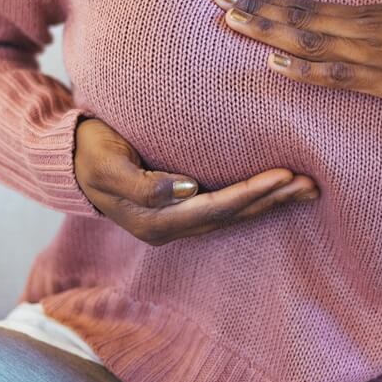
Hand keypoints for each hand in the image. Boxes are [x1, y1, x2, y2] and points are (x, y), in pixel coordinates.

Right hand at [73, 117, 318, 245]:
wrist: (69, 160)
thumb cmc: (90, 154)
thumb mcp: (108, 165)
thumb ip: (144, 183)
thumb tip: (185, 190)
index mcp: (156, 221)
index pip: (216, 209)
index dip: (252, 194)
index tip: (284, 176)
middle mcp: (172, 227)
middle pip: (233, 216)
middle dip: (273, 200)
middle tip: (311, 185)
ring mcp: (178, 220)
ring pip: (235, 214)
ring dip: (271, 201)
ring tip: (307, 188)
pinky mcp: (183, 206)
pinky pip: (227, 206)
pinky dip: (255, 197)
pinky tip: (278, 190)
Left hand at [209, 0, 381, 102]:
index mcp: (370, 9)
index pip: (305, 2)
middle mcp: (364, 33)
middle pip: (298, 22)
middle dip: (255, 10)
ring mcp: (373, 62)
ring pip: (309, 49)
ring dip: (268, 38)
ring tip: (232, 23)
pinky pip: (339, 81)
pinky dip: (306, 74)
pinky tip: (274, 67)